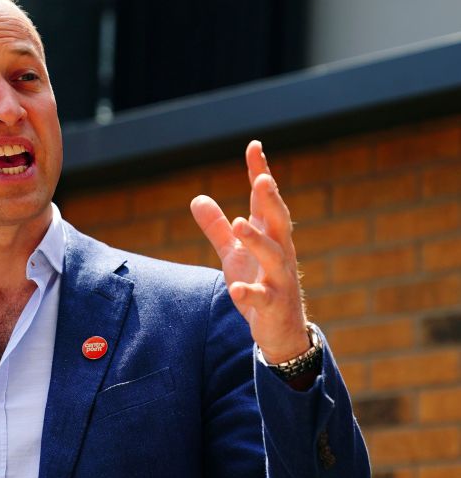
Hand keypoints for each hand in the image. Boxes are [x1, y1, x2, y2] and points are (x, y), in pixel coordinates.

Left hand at [190, 141, 308, 363]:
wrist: (280, 330)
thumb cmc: (259, 284)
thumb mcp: (233, 254)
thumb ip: (217, 228)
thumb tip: (197, 198)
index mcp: (270, 237)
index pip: (265, 200)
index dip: (260, 173)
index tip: (254, 147)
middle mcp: (279, 253)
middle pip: (278, 221)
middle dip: (270, 200)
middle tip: (262, 178)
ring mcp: (279, 280)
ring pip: (273, 256)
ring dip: (257, 239)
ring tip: (239, 223)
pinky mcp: (272, 306)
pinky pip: (262, 298)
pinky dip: (249, 293)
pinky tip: (235, 288)